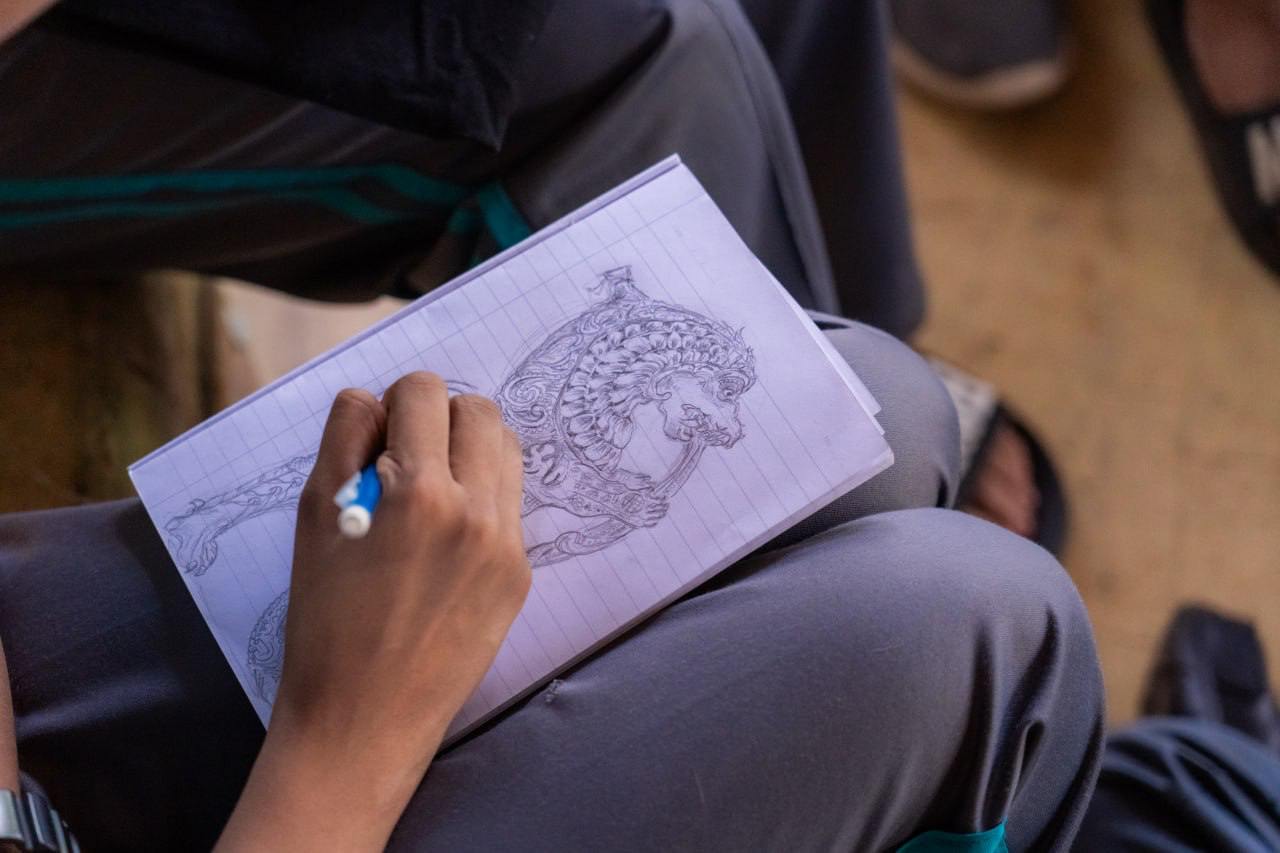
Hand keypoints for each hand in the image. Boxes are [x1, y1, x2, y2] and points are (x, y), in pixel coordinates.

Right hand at [218, 372, 529, 851]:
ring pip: (507, 452)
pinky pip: (510, 504)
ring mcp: (508, 546)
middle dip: (439, 419)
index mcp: (420, 493)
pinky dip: (481, 500)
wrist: (364, 721)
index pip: (426, 391)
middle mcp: (477, 512)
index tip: (379, 435)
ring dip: (469, 452)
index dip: (395, 402)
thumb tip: (375, 399)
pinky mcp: (521, 576)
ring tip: (428, 491)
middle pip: (480, 411)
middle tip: (405, 458)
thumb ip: (344, 441)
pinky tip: (444, 540)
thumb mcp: (314, 521)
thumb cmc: (324, 623)